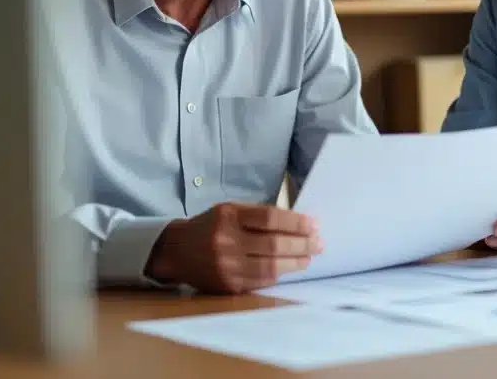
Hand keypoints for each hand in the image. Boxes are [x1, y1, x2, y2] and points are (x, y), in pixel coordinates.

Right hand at [145, 202, 321, 293]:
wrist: (177, 251)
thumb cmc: (211, 226)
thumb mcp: (230, 210)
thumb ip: (260, 215)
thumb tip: (299, 223)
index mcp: (228, 216)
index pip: (269, 218)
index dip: (295, 222)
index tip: (313, 224)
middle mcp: (226, 241)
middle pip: (273, 243)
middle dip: (301, 243)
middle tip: (319, 242)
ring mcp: (226, 265)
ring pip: (270, 266)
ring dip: (295, 262)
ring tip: (309, 257)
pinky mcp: (227, 285)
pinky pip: (260, 281)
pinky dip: (278, 274)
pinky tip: (289, 268)